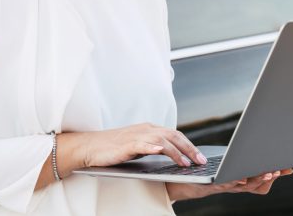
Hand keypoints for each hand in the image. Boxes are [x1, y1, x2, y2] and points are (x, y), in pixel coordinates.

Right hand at [79, 123, 206, 168]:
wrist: (91, 146)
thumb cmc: (113, 148)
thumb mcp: (138, 146)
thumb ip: (153, 147)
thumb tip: (171, 155)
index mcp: (149, 129)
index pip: (175, 134)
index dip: (190, 145)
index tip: (201, 157)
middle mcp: (145, 129)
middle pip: (173, 135)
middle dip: (189, 148)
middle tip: (201, 161)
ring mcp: (136, 135)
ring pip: (162, 140)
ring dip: (176, 151)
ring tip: (186, 163)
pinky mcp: (126, 144)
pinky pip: (143, 144)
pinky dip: (154, 147)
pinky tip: (162, 152)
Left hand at [166, 168, 292, 201]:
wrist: (178, 182)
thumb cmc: (200, 172)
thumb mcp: (221, 163)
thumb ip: (235, 158)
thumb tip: (251, 144)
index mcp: (237, 177)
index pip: (261, 177)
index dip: (276, 174)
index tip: (289, 168)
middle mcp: (233, 184)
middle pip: (257, 183)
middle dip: (271, 176)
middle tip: (282, 169)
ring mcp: (224, 185)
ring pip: (245, 185)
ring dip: (258, 179)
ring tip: (269, 172)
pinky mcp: (211, 185)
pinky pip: (226, 183)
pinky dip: (235, 180)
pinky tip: (242, 176)